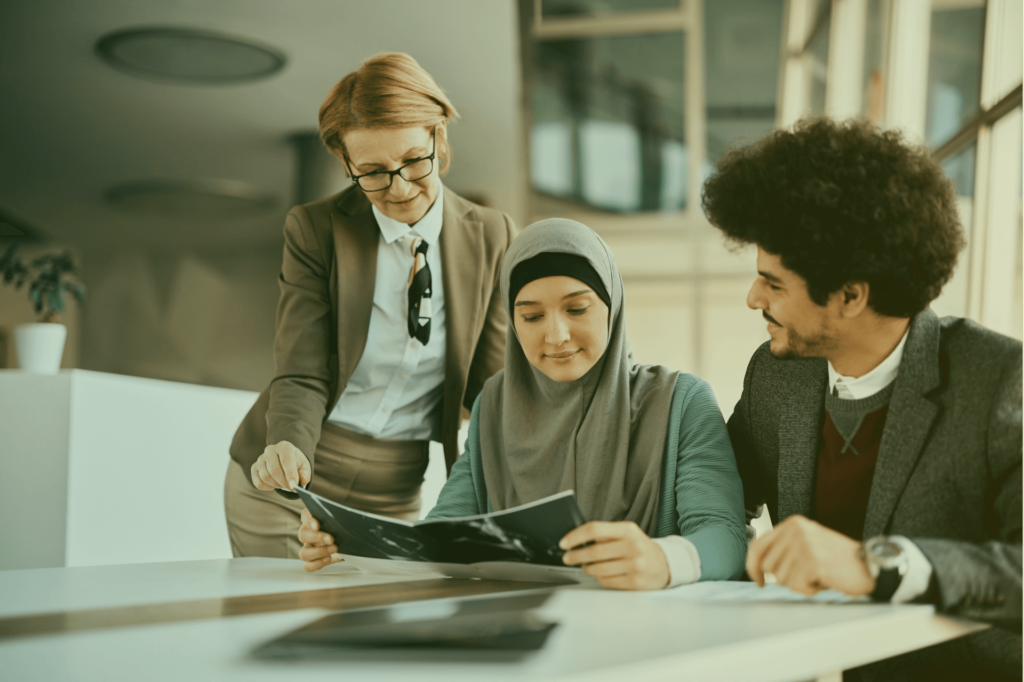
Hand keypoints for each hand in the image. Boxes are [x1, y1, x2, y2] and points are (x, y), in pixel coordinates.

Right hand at [250, 441, 310, 490]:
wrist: (286, 460)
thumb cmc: (296, 463)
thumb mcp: (304, 466)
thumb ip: (305, 474)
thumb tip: (303, 481)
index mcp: (284, 446)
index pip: (286, 460)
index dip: (290, 474)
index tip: (294, 486)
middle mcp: (270, 450)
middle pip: (274, 470)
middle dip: (284, 482)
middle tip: (292, 488)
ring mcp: (260, 458)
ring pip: (265, 477)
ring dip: (276, 485)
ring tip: (284, 485)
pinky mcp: (254, 468)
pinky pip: (258, 482)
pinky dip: (268, 487)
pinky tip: (275, 484)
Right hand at [298, 507, 342, 571]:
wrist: (348, 542)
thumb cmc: (343, 528)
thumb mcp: (344, 519)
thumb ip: (340, 516)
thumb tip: (345, 516)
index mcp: (313, 520)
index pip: (305, 516)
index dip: (309, 520)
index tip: (317, 525)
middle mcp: (308, 534)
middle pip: (303, 535)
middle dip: (317, 537)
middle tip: (331, 539)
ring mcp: (308, 549)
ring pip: (303, 553)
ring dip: (319, 552)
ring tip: (334, 549)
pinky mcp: (313, 561)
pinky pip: (308, 566)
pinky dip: (317, 564)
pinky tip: (328, 559)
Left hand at [559, 521, 669, 589]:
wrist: (665, 564)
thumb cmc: (640, 547)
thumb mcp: (627, 534)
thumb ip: (606, 535)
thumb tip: (576, 540)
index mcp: (628, 529)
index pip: (595, 529)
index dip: (576, 536)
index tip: (564, 543)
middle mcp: (633, 545)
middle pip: (594, 551)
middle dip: (576, 555)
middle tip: (567, 558)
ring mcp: (635, 564)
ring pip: (599, 569)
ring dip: (587, 568)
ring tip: (585, 566)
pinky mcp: (635, 582)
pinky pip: (607, 581)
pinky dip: (599, 578)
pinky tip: (599, 574)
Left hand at [746, 515, 874, 595]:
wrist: (870, 565)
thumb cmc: (838, 560)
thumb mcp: (807, 544)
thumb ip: (784, 549)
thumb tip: (759, 566)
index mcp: (792, 524)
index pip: (758, 546)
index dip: (752, 566)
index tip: (758, 580)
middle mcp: (795, 530)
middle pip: (769, 566)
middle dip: (786, 578)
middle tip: (808, 575)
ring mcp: (804, 544)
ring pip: (782, 579)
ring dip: (800, 584)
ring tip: (819, 575)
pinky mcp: (812, 560)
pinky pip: (797, 586)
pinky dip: (810, 590)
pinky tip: (824, 580)